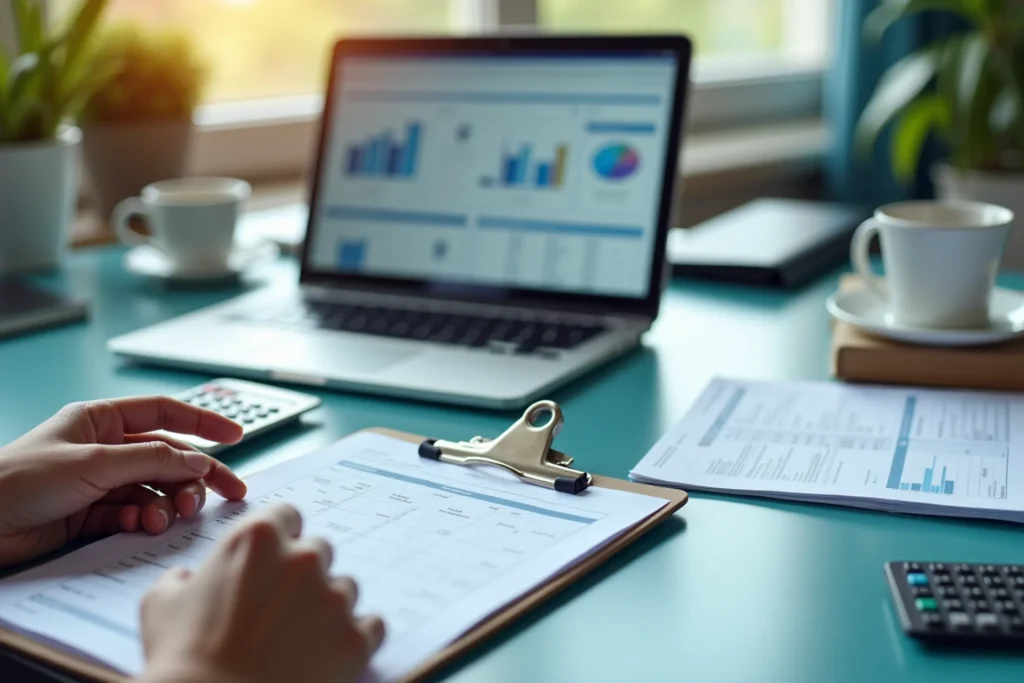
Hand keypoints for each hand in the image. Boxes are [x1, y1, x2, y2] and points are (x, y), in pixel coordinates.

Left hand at [0, 396, 245, 567]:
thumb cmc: (20, 480)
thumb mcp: (95, 462)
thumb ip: (153, 460)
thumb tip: (199, 460)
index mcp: (101, 421)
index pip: (165, 412)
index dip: (203, 422)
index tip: (236, 435)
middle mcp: (104, 449)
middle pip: (168, 457)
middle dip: (196, 476)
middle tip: (227, 494)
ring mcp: (99, 483)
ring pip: (154, 490)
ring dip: (168, 505)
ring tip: (170, 519)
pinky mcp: (91, 515)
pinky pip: (133, 516)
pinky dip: (141, 522)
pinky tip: (139, 528)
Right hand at [140, 503, 384, 682]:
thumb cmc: (181, 660)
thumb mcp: (160, 606)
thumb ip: (182, 579)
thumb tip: (188, 579)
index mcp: (258, 538)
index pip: (287, 515)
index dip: (279, 540)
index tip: (271, 562)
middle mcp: (304, 559)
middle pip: (318, 551)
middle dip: (302, 575)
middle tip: (280, 610)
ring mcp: (334, 598)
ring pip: (345, 588)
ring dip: (327, 607)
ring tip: (298, 641)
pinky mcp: (356, 638)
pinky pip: (371, 626)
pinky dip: (354, 638)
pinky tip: (327, 656)